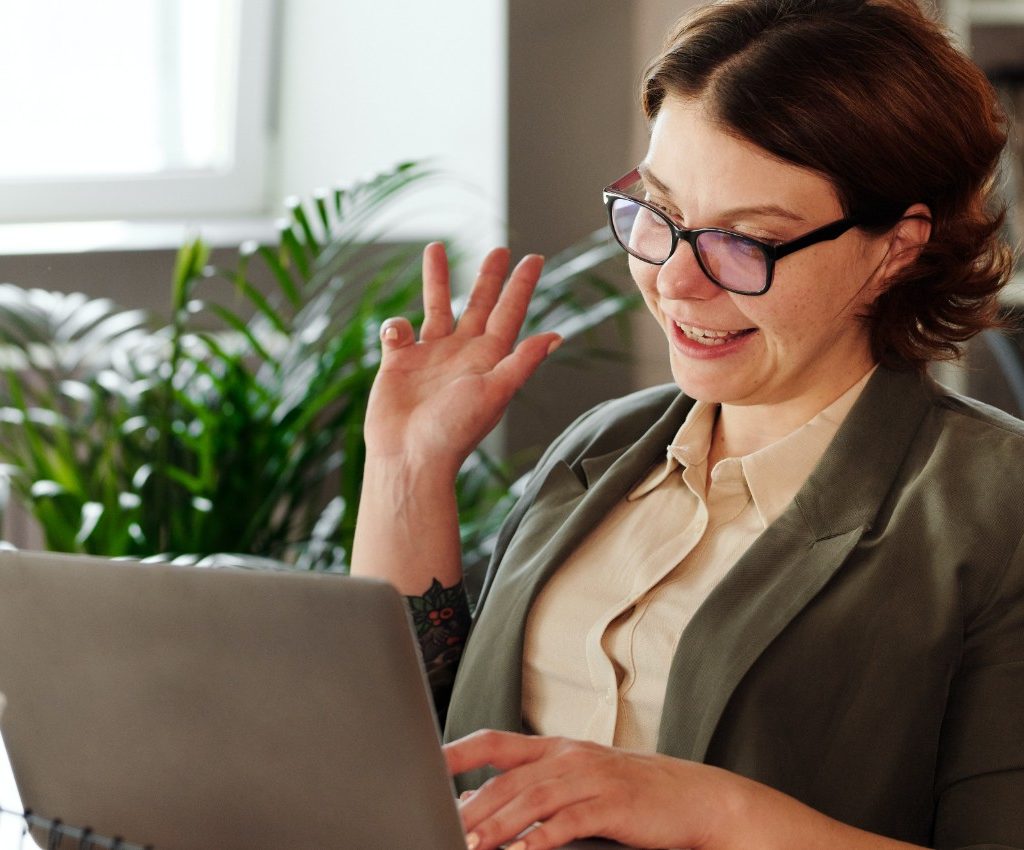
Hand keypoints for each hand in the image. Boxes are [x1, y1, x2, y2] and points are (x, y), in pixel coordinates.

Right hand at [364, 243, 561, 475]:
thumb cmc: (454, 431)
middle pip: (479, 305)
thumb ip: (521, 362)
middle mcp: (461, 353)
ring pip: (436, 308)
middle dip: (488, 277)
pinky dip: (395, 326)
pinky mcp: (399, 363)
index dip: (522, 286)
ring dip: (437, 280)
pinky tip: (396, 336)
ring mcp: (430, 356)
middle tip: (500, 249)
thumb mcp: (494, 393)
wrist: (409, 456)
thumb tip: (555, 336)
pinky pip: (397, 332)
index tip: (534, 258)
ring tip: (435, 248)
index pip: (509, 313)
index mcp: (488, 359)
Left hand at [444, 730, 733, 849]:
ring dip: (498, 824)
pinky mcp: (612, 803)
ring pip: (532, 798)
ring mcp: (592, 777)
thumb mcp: (581, 782)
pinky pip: (569, 821)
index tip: (424, 765)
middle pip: (508, 778)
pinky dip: (542, 839)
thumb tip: (481, 804)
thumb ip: (535, 789)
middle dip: (471, 805)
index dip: (458, 750)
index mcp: (557, 748)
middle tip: (440, 826)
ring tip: (471, 845)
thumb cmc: (635, 794)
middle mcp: (569, 756)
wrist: (697, 799)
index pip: (495, 741)